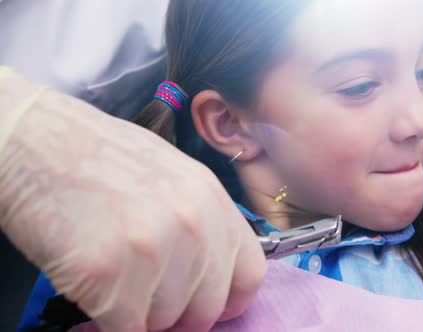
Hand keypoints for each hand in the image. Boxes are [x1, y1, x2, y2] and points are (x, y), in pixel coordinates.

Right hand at [0, 86, 265, 330]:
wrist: (32, 139)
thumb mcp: (172, 177)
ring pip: (163, 322)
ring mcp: (152, 247)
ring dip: (137, 310)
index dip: (227, 299)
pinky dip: (107, 317)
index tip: (206, 304)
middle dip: (176, 311)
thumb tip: (210, 274)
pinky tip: (92, 281)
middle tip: (145, 291)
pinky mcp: (106, 272)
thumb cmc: (99, 157)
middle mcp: (192, 223)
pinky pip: (124, 328)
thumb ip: (201, 225)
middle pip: (206, 308)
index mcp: (212, 199)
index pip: (249, 274)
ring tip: (113, 270)